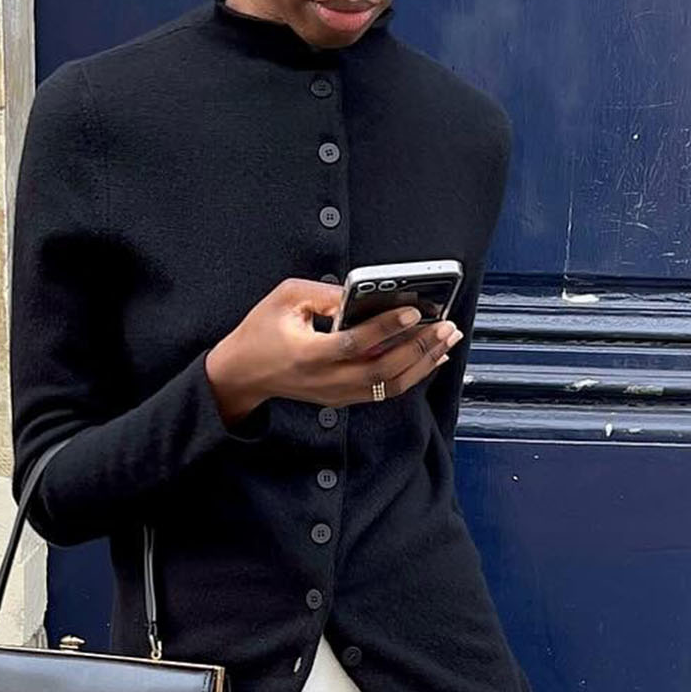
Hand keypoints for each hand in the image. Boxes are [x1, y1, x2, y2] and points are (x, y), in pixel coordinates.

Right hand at [204, 278, 459, 421]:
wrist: (244, 373)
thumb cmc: (261, 331)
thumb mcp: (285, 298)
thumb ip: (324, 294)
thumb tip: (363, 292)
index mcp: (308, 354)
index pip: (354, 343)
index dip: (386, 327)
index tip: (412, 310)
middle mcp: (326, 380)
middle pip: (383, 369)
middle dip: (419, 346)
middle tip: (445, 326)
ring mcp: (337, 394)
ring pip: (390, 385)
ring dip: (423, 361)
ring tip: (447, 339)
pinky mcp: (344, 399)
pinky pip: (386, 390)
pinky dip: (413, 373)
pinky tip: (431, 357)